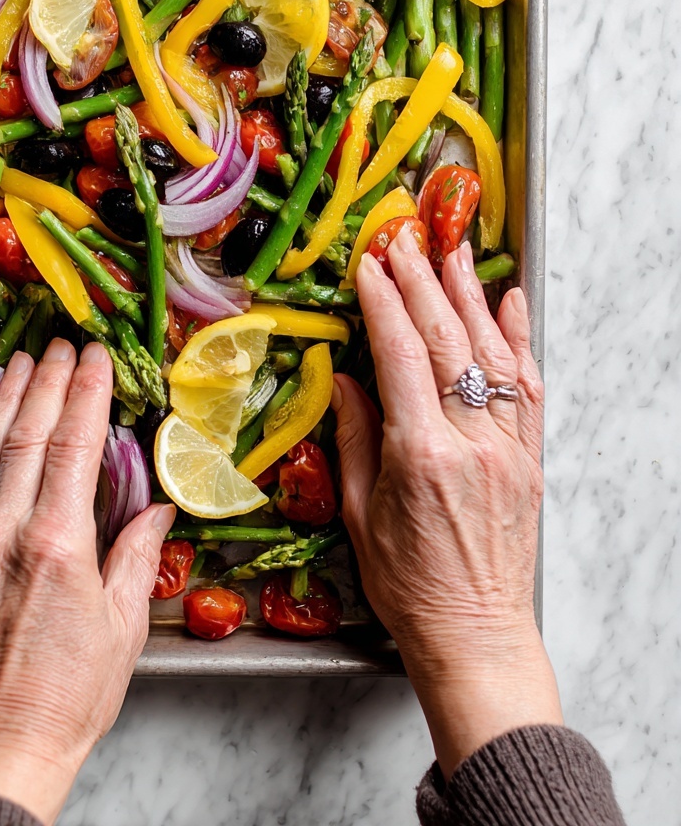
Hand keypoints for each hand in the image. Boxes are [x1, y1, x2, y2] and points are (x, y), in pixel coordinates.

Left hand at [0, 340, 174, 821]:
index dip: (86, 394)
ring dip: (8, 401)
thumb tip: (159, 509)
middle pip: (28, 436)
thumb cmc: (70, 693)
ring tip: (23, 362)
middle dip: (48, 383)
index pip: (74, 447)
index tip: (97, 359)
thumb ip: (138, 556)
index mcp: (59, 545)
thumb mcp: (123, 626)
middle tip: (63, 345)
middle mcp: (9, 534)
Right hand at [334, 234, 560, 778]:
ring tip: (454, 252)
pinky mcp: (529, 460)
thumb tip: (346, 378)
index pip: (401, 356)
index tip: (370, 265)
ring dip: (471, 296)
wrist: (476, 635)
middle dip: (422, 283)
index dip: (383, 303)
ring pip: (492, 355)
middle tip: (405, 240)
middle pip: (446, 343)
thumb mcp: (358, 514)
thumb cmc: (408, 586)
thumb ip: (353, 438)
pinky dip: (520, 339)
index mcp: (420, 457)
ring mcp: (508, 449)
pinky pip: (528, 387)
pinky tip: (510, 303)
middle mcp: (471, 444)